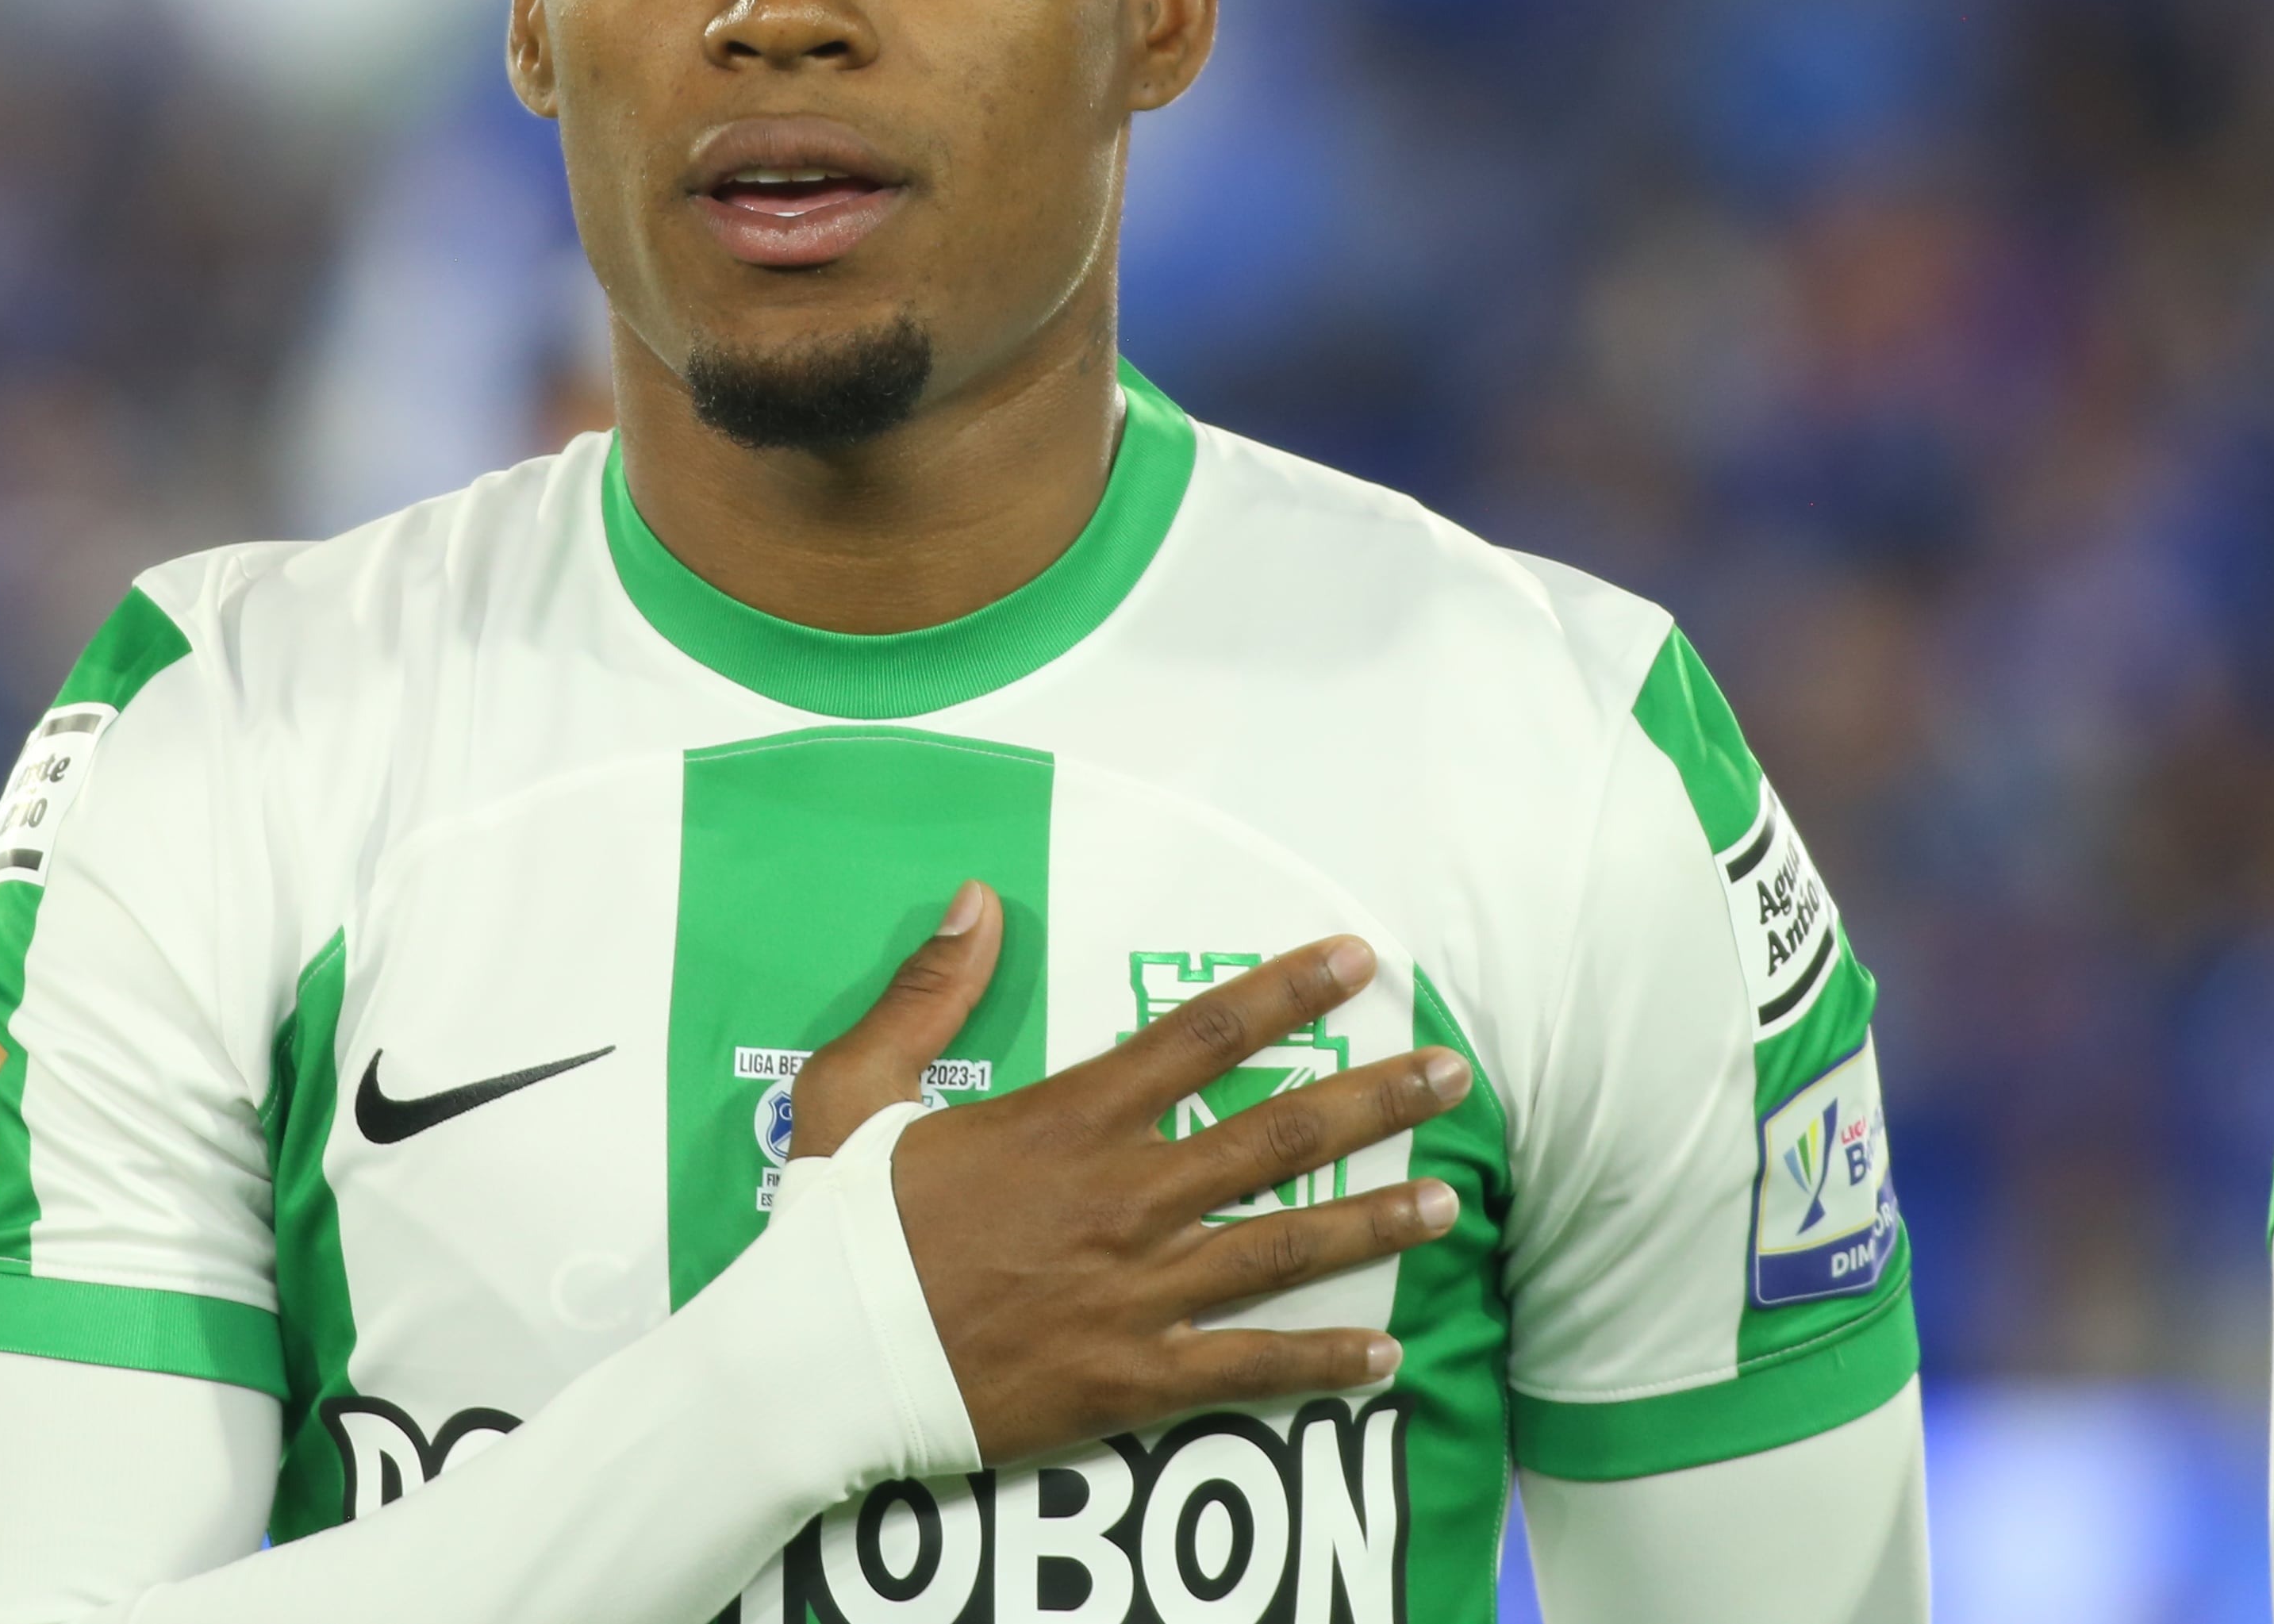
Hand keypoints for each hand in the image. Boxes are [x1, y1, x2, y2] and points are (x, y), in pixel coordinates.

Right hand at [786, 880, 1470, 1463]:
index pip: (1205, 1035)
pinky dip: (1321, 1361)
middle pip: (1277, 1132)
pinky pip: (1247, 1368)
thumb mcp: (858, 1084)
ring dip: (1373, 1220)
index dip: (1288, 990)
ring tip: (1447, 1202)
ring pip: (1283, 1244)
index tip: (1356, 958)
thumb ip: (931, 990)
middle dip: (1374, 1098)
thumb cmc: (839, 1223)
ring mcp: (1136, 1289)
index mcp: (1070, 1119)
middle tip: (1453, 1073)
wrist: (820, 1358)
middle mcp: (1124, 1194)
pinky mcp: (1130, 1375)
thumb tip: (978, 898)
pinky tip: (1384, 1353)